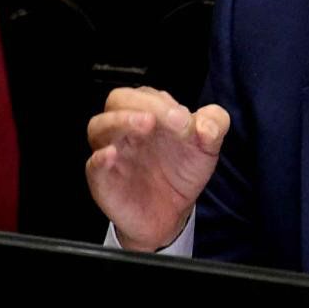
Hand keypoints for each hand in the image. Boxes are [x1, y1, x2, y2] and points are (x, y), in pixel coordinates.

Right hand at [86, 87, 229, 251]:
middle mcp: (127, 129)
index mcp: (150, 114)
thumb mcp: (207, 146)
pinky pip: (93, 165)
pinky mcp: (103, 180)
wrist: (172, 213)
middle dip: (142, 104)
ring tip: (145, 124)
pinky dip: (99, 158)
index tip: (185, 120)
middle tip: (167, 118)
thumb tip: (208, 124)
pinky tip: (112, 155)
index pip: (146, 94)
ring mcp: (112, 153)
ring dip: (120, 120)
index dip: (164, 102)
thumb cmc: (181, 171)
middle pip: (118, 100)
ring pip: (99, 127)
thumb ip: (215, 125)